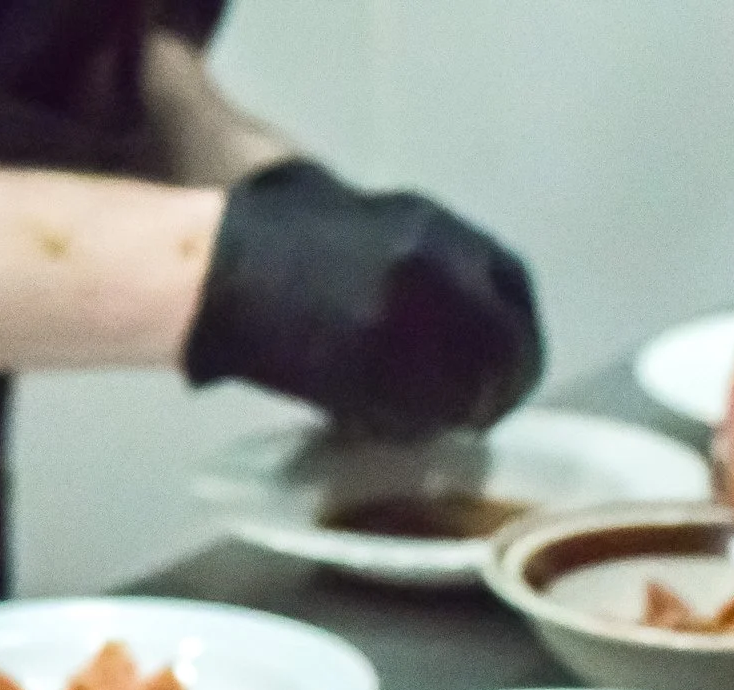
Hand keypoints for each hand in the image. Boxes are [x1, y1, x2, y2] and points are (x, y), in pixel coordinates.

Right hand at [182, 160, 542, 440]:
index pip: (513, 287)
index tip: (510, 356)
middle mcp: (432, 273)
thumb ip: (427, 257)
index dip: (519, 331)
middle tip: (486, 409)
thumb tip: (464, 309)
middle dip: (504, 384)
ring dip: (462, 412)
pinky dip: (417, 427)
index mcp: (435, 228)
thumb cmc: (277, 232)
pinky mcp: (366, 376)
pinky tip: (398, 425)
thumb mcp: (370, 218)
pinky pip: (415, 415)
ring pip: (466, 389)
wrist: (214, 267)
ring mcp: (402, 327)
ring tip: (440, 422)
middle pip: (503, 347)